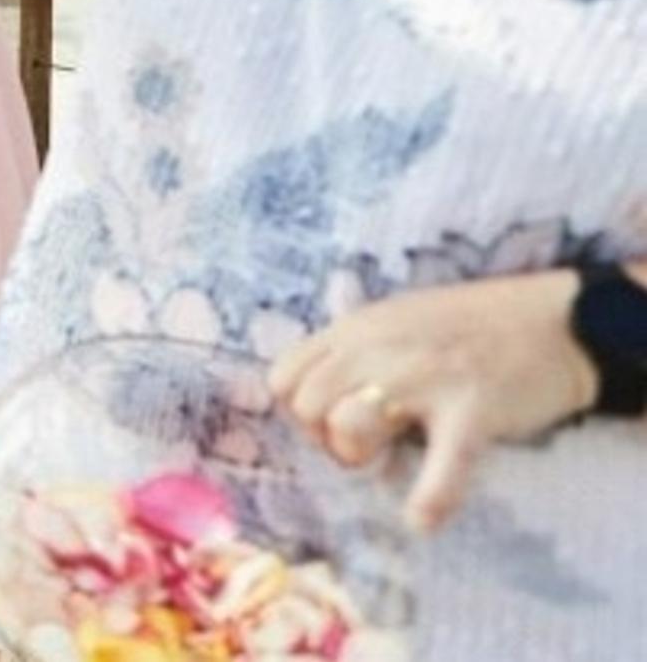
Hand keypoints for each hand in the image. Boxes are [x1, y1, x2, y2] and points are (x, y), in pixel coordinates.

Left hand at [269, 271, 600, 531]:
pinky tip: (422, 520)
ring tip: (390, 458)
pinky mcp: (473, 410)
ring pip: (347, 428)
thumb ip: (354, 351)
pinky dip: (430, 498)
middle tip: (367, 444)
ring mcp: (424, 378)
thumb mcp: (394, 320)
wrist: (556, 324)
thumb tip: (318, 396)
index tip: (330, 422)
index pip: (283, 376)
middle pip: (307, 407)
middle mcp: (378, 348)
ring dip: (360, 456)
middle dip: (325, 438)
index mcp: (356, 328)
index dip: (299, 410)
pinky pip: (440, 463)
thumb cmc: (471, 326)